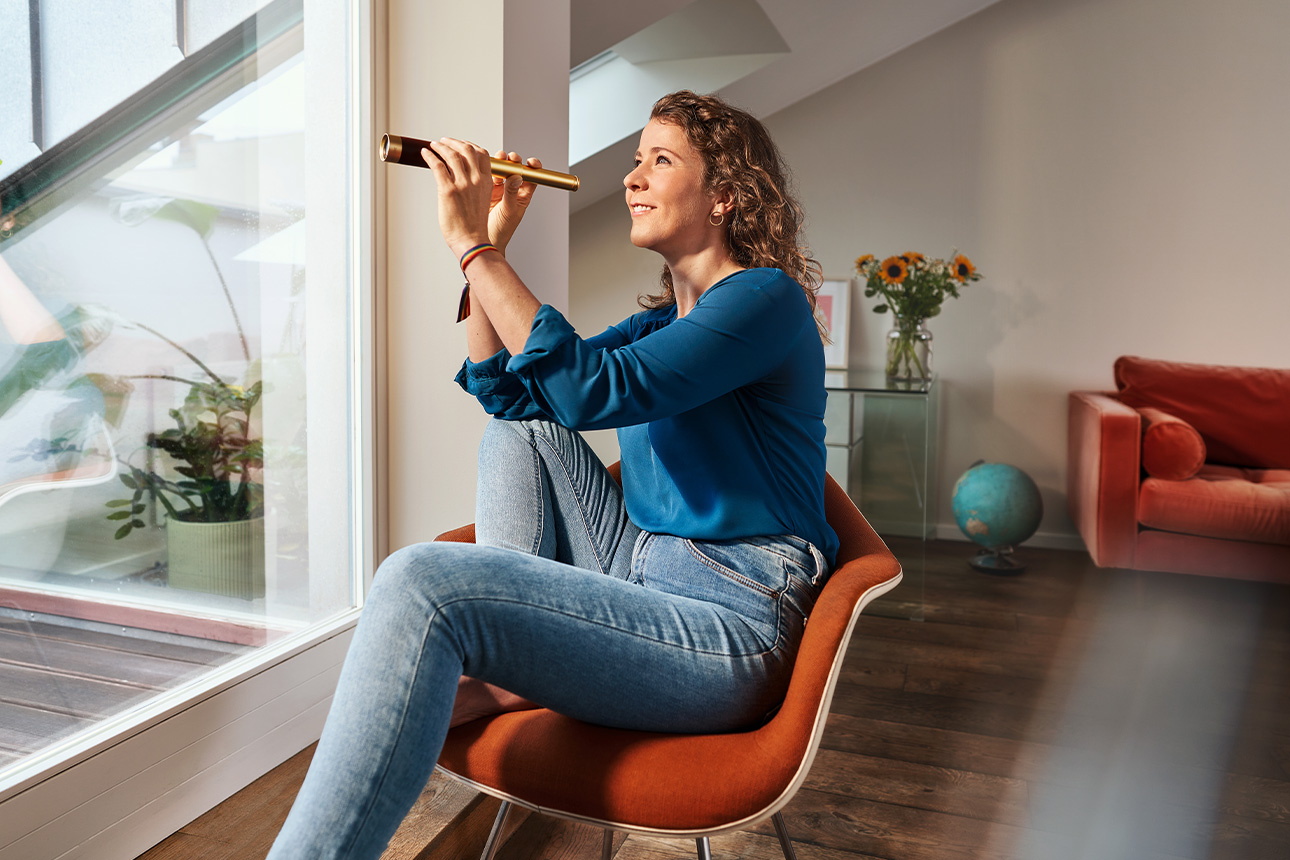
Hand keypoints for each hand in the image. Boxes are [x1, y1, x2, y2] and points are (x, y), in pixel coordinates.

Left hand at [421, 138, 493, 257]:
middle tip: (444, 141)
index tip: (460, 145)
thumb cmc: (474, 227)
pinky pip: (438, 166)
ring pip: (451, 155)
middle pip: (467, 150)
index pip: (482, 154)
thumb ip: (473, 186)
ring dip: (440, 147)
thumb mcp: (481, 200)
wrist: (471, 241)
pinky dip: (430, 156)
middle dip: (453, 142)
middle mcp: (476, 180)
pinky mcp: (448, 191)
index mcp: (486, 182)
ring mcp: (462, 185)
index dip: (469, 145)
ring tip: (433, 145)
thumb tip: (457, 176)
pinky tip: (425, 154)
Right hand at [488, 151, 540, 252]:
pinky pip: (488, 175)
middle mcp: (512, 190)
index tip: (531, 163)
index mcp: (523, 196)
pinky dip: (488, 169)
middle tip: (511, 158)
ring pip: (502, 170)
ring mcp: (499, 188)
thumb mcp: (509, 211)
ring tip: (499, 161)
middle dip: (514, 161)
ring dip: (501, 163)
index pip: (531, 178)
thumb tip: (517, 177)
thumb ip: (512, 193)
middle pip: (516, 170)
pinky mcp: (486, 188)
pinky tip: (488, 168)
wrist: (485, 238)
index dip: (533, 168)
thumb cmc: (502, 230)